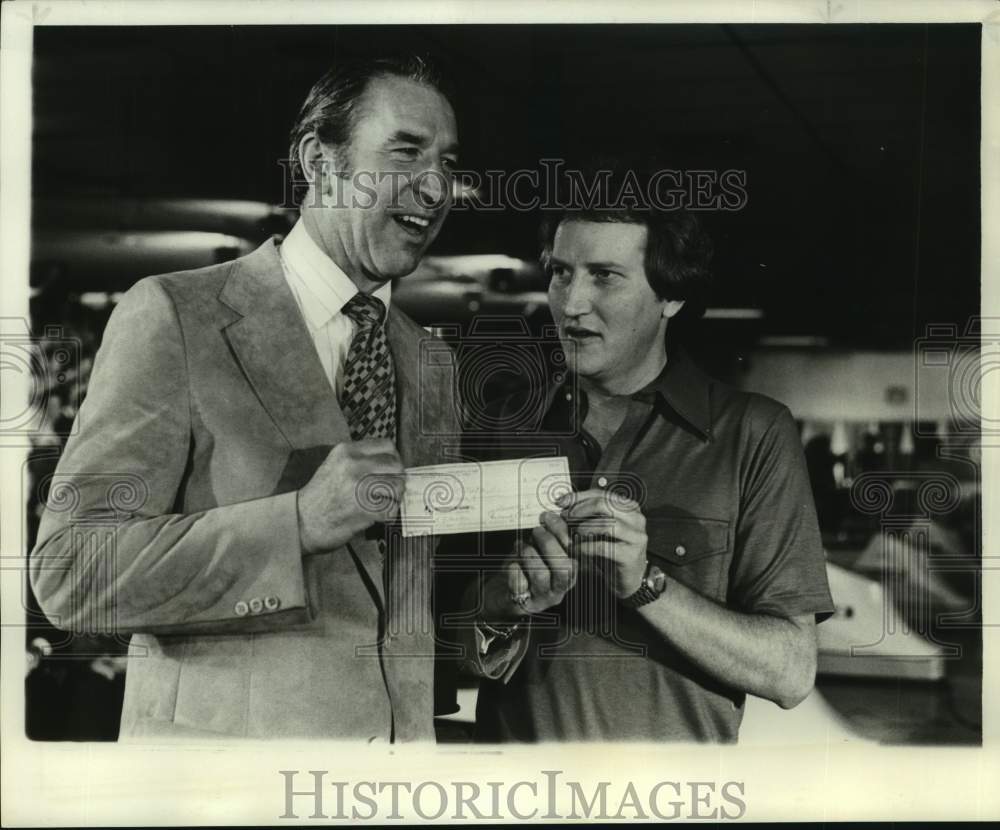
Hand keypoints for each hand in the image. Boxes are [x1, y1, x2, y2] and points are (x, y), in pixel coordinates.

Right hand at [296, 438, 404, 553]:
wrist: (302, 522)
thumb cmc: (319, 497)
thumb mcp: (334, 465)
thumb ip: (359, 459)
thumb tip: (389, 462)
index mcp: (347, 451)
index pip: (387, 445)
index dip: (394, 458)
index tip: (391, 468)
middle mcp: (355, 465)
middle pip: (396, 465)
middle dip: (397, 478)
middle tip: (390, 488)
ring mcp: (361, 487)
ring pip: (398, 486)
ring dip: (394, 497)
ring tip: (383, 502)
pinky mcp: (366, 509)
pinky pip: (391, 508)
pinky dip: (388, 514)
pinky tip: (376, 515)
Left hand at [481, 512, 578, 620]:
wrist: (502, 592)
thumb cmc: (524, 568)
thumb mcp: (538, 550)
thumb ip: (548, 536)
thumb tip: (551, 516)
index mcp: (569, 571)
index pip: (575, 554)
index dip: (562, 533)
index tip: (547, 518)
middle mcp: (559, 587)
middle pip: (565, 569)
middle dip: (549, 544)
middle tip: (536, 531)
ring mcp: (541, 598)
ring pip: (542, 576)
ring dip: (530, 555)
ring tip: (521, 546)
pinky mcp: (522, 603)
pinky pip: (520, 586)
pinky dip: (515, 571)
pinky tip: (513, 564)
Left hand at [558, 488, 647, 598]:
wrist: (625, 578)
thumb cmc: (610, 550)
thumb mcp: (599, 527)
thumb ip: (586, 513)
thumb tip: (562, 501)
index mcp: (628, 507)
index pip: (600, 494)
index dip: (578, 497)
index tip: (560, 502)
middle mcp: (636, 518)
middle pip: (603, 504)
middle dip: (580, 510)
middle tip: (565, 518)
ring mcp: (636, 536)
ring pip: (607, 524)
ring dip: (584, 528)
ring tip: (572, 534)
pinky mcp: (631, 555)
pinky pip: (603, 547)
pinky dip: (586, 547)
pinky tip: (576, 549)